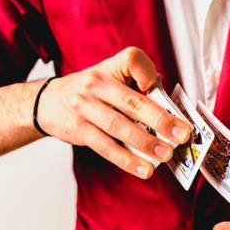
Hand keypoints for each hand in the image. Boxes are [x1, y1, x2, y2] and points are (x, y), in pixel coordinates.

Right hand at [37, 47, 191, 178]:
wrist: (48, 102)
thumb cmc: (91, 92)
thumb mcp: (110, 79)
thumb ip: (137, 89)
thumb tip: (171, 113)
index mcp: (110, 68)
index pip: (132, 59)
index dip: (147, 72)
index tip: (158, 86)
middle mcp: (96, 84)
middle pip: (132, 102)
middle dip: (161, 120)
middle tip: (182, 135)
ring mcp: (85, 107)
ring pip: (120, 127)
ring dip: (146, 143)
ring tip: (166, 154)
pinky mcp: (79, 129)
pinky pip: (107, 147)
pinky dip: (127, 160)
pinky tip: (144, 169)